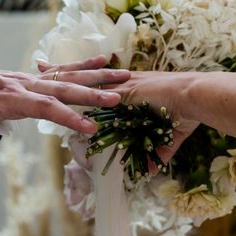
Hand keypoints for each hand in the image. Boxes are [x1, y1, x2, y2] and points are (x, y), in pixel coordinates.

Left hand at [0, 55, 129, 145]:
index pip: (44, 107)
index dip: (68, 116)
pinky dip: (84, 63)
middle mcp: (25, 84)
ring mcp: (32, 78)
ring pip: (69, 75)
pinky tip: (103, 61)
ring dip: (97, 75)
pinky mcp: (35, 76)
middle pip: (64, 87)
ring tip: (123, 75)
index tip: (90, 126)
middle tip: (117, 98)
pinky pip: (63, 68)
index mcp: (10, 98)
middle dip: (92, 93)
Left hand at [39, 60, 199, 164]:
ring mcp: (123, 84)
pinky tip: (56, 82)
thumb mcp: (171, 134)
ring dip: (63, 75)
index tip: (71, 75)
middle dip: (65, 70)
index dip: (86, 77)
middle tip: (42, 65)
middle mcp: (125, 81)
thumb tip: (151, 169)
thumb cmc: (188, 110)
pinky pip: (93, 87)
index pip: (103, 81)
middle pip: (87, 74)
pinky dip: (74, 85)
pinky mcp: (122, 89)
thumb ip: (160, 151)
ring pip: (85, 78)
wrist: (195, 97)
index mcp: (135, 86)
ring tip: (40, 70)